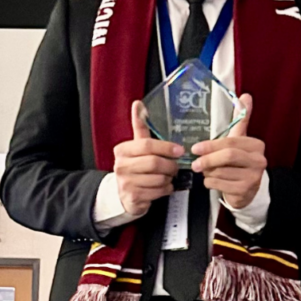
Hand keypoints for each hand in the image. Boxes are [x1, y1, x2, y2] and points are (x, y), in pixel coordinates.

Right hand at [113, 100, 182, 218]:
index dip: (165, 147)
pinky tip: (163, 186)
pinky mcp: (133, 197)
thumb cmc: (134, 166)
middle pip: (154, 163)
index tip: (179, 150)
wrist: (122, 193)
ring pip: (159, 179)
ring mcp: (126, 182)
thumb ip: (139, 126)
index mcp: (122, 150)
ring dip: (169, 178)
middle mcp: (121, 166)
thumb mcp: (136, 146)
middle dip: (170, 165)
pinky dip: (166, 189)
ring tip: (167, 176)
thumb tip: (138, 103)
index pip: (146, 145)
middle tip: (175, 166)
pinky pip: (158, 191)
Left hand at [192, 94, 266, 209]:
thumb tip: (245, 96)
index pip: (231, 142)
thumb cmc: (238, 161)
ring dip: (207, 172)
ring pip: (221, 172)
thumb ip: (241, 119)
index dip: (210, 145)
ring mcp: (254, 177)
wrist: (246, 188)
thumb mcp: (238, 140)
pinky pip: (219, 184)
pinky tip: (212, 180)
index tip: (194, 148)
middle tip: (194, 164)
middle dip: (207, 160)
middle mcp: (259, 160)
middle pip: (228, 156)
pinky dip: (210, 183)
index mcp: (256, 145)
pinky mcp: (245, 191)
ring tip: (206, 171)